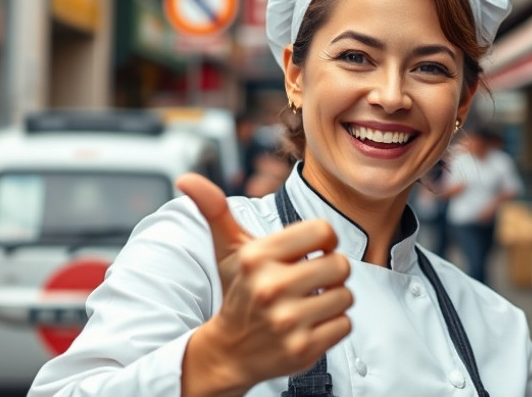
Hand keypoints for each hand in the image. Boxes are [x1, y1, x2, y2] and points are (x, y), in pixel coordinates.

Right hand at [177, 173, 352, 395]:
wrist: (229, 353)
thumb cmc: (238, 292)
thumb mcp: (228, 251)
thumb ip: (216, 210)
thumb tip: (186, 178)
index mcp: (257, 256)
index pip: (323, 230)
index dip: (323, 241)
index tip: (309, 252)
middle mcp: (271, 287)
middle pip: (340, 264)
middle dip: (331, 272)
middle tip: (310, 281)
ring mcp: (287, 320)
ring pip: (345, 296)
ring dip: (333, 300)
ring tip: (308, 304)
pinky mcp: (303, 348)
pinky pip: (345, 324)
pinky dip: (333, 325)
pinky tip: (310, 325)